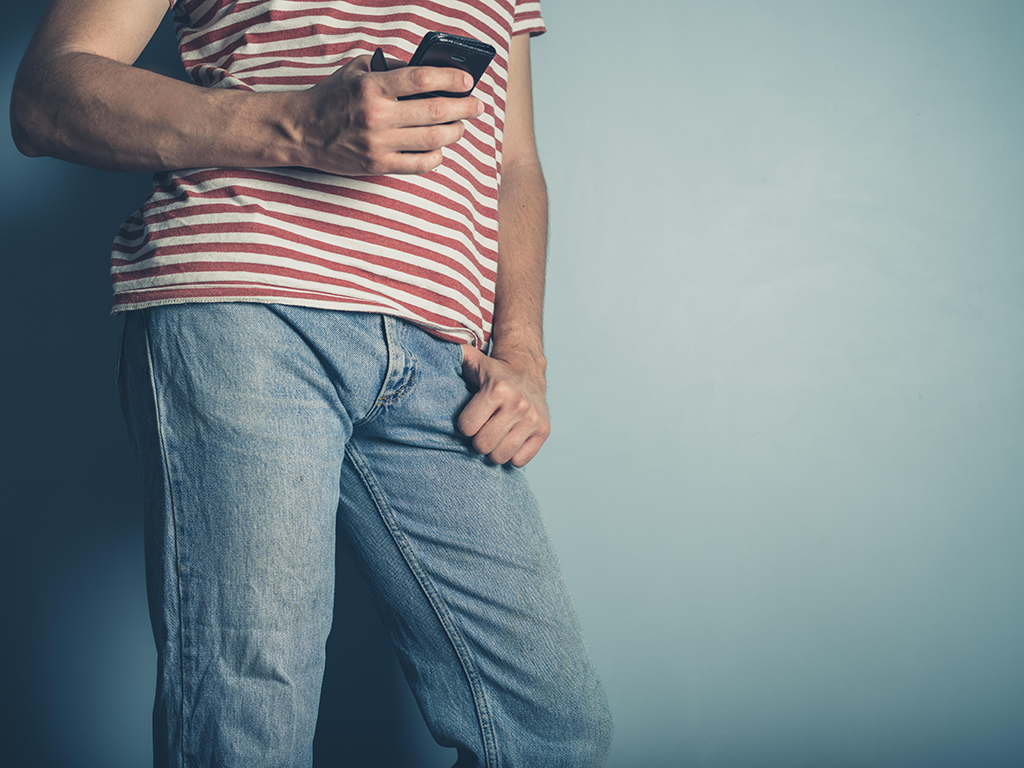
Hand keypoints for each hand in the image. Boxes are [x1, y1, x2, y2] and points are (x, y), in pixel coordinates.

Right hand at [292, 54, 484, 174]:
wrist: (301, 131)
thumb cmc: (332, 97)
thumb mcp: (357, 70)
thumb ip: (391, 68)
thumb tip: (430, 71)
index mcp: (371, 87)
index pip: (422, 79)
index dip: (451, 79)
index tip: (467, 80)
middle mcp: (376, 116)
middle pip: (435, 112)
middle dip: (464, 108)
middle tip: (477, 105)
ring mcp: (377, 144)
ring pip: (432, 140)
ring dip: (454, 132)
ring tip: (460, 126)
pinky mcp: (377, 166)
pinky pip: (418, 164)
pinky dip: (436, 156)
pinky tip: (440, 148)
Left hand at [458, 345, 550, 466]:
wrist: (527, 369)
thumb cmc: (492, 372)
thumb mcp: (472, 361)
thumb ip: (452, 356)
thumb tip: (430, 347)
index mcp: (497, 389)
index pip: (467, 427)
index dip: (465, 425)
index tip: (470, 417)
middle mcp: (518, 404)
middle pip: (483, 445)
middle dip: (478, 440)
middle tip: (482, 428)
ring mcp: (533, 419)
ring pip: (501, 456)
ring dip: (494, 449)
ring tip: (495, 434)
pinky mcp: (544, 430)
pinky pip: (520, 460)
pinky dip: (512, 454)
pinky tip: (510, 438)